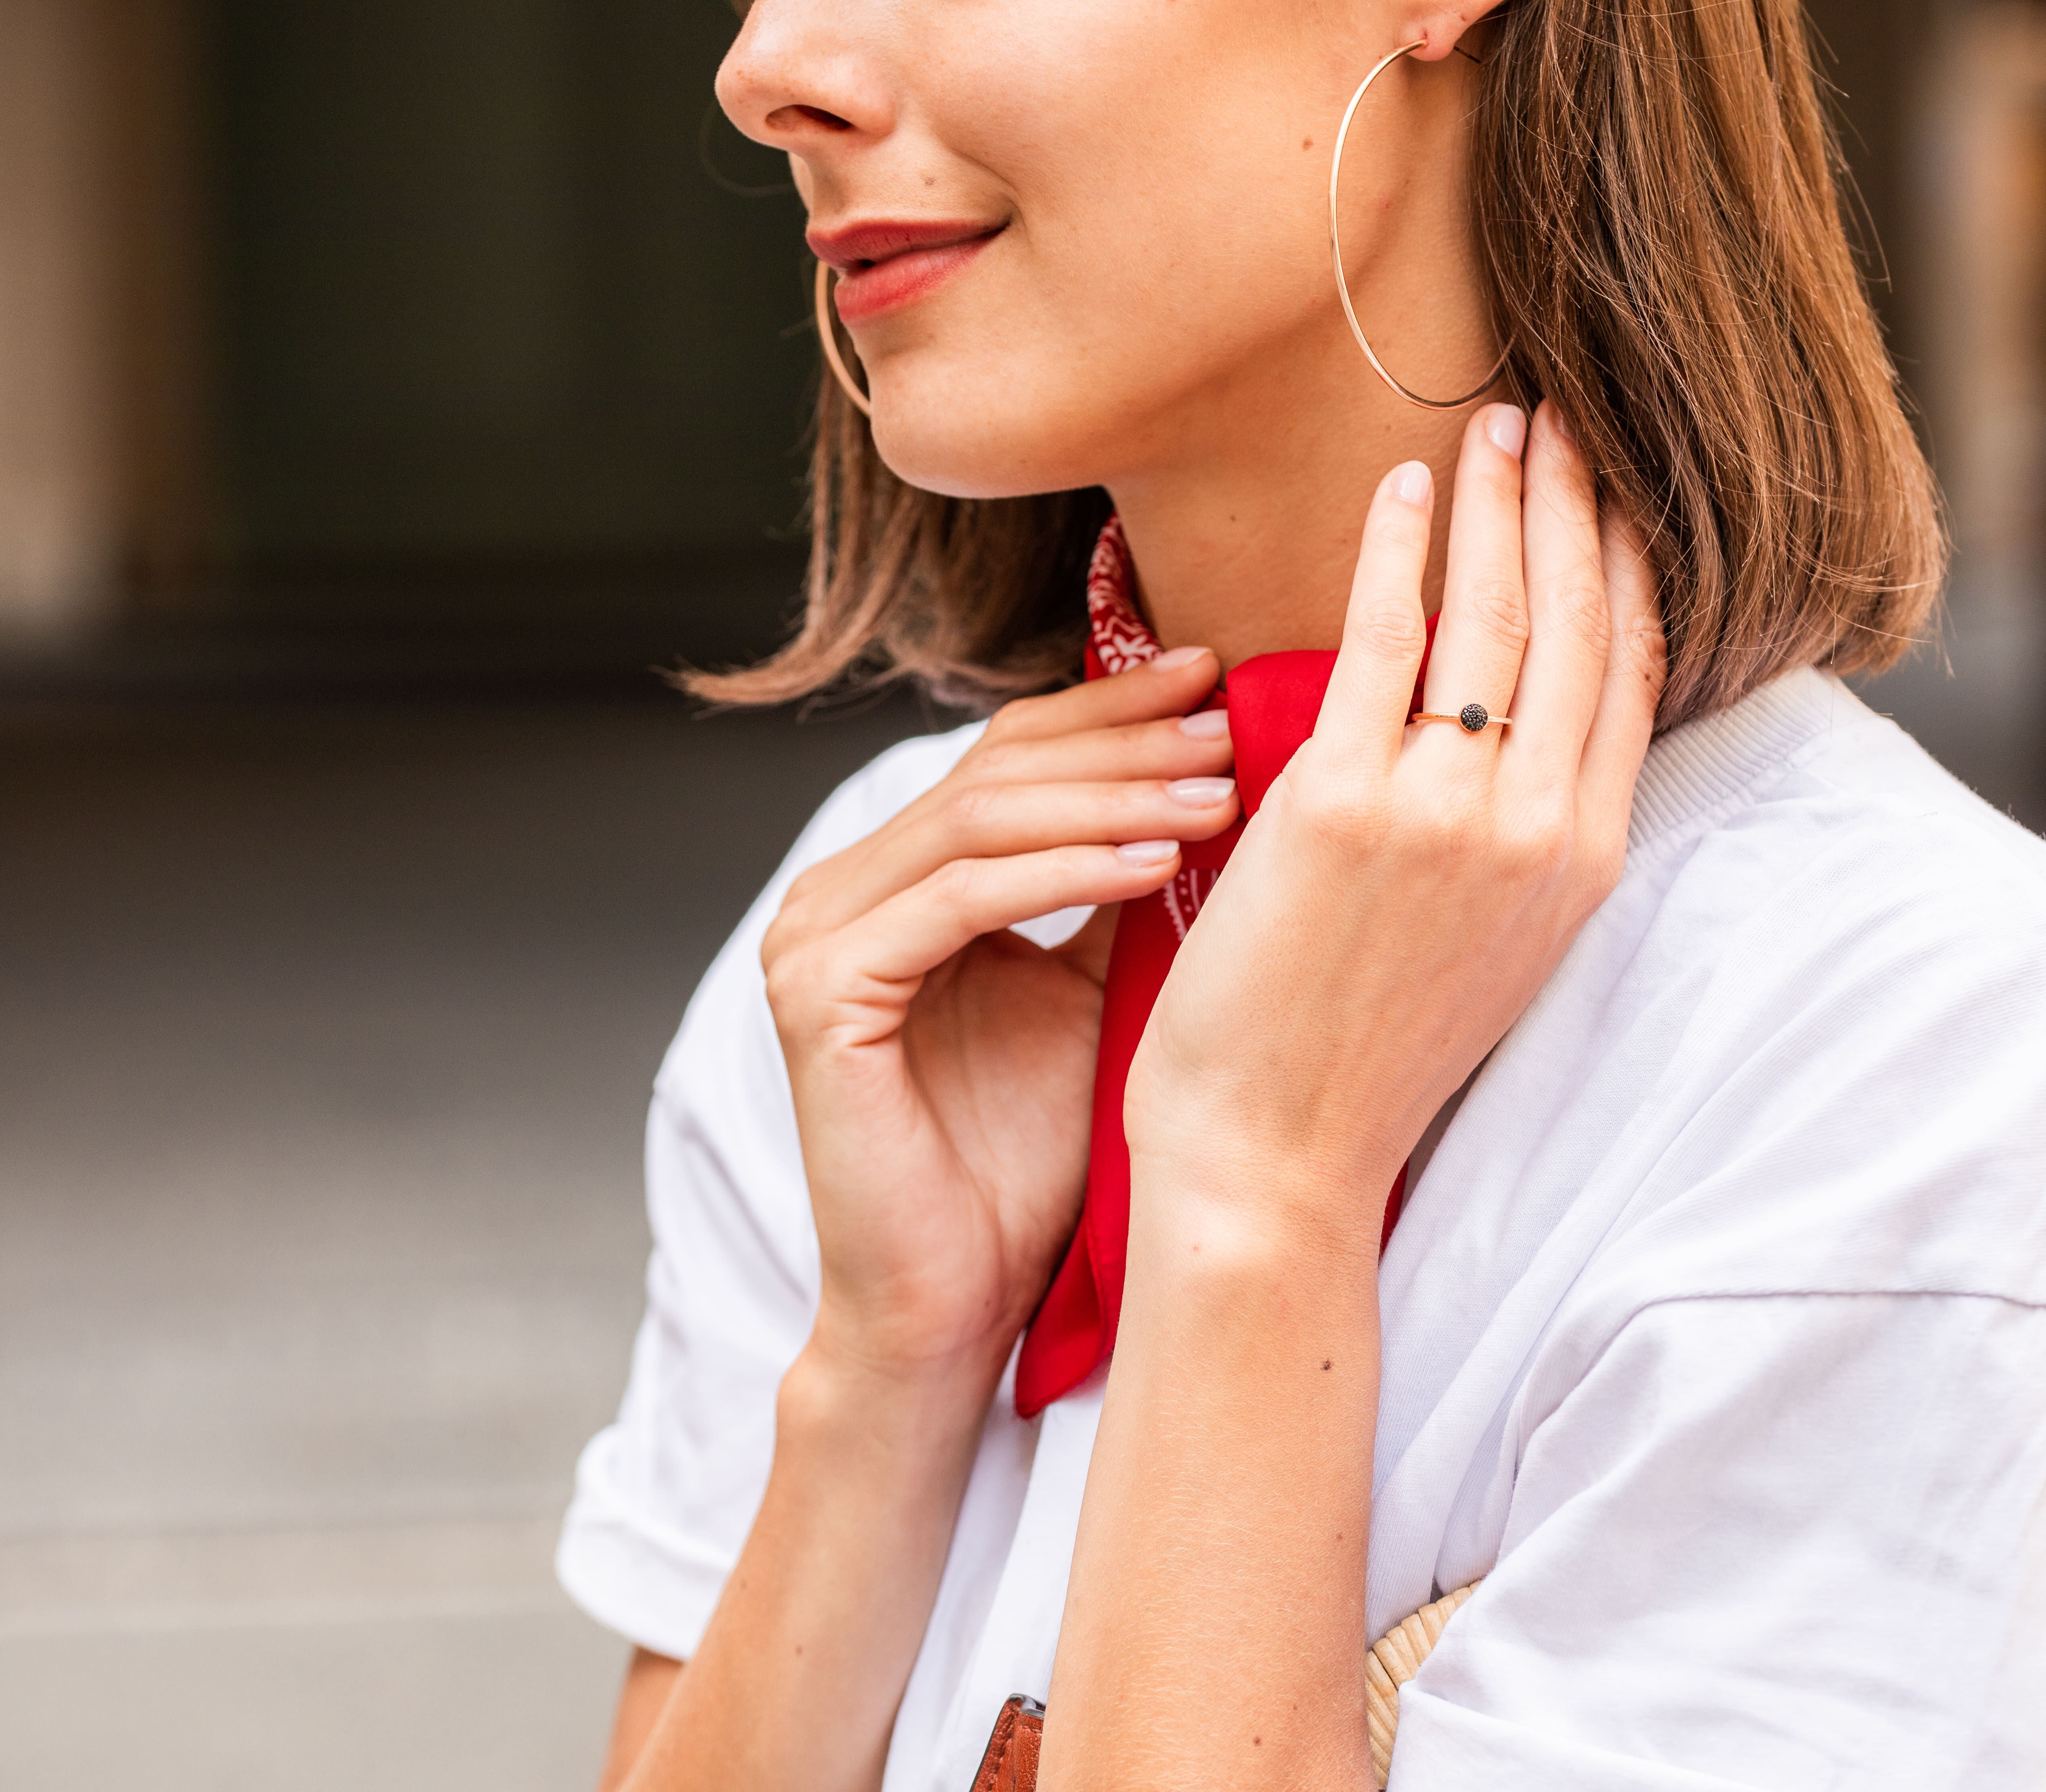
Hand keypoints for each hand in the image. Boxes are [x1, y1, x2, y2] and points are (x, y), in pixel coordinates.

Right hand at [760, 649, 1240, 1389]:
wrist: (957, 1300)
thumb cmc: (1028, 1164)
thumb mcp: (1095, 994)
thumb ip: (1121, 889)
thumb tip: (1217, 778)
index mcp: (890, 879)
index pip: (1004, 755)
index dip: (1109, 712)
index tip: (1217, 677)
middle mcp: (835, 892)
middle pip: (993, 769)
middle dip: (1123, 742)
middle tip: (1231, 720)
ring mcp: (813, 938)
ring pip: (980, 820)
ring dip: (1112, 798)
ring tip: (1219, 792)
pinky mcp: (820, 994)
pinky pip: (958, 900)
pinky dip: (1064, 873)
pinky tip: (1155, 863)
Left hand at [1126, 401, 1664, 1235]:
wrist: (1281, 1152)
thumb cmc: (1367, 1053)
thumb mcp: (1493, 944)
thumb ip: (1521, 836)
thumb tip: (1518, 733)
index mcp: (1583, 861)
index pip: (1627, 675)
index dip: (1625, 570)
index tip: (1612, 494)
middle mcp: (1537, 827)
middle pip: (1575, 624)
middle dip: (1574, 507)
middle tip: (1560, 420)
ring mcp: (1448, 812)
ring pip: (1494, 616)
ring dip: (1497, 504)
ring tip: (1492, 426)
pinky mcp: (1347, 802)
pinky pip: (1384, 638)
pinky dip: (1395, 548)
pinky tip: (1400, 486)